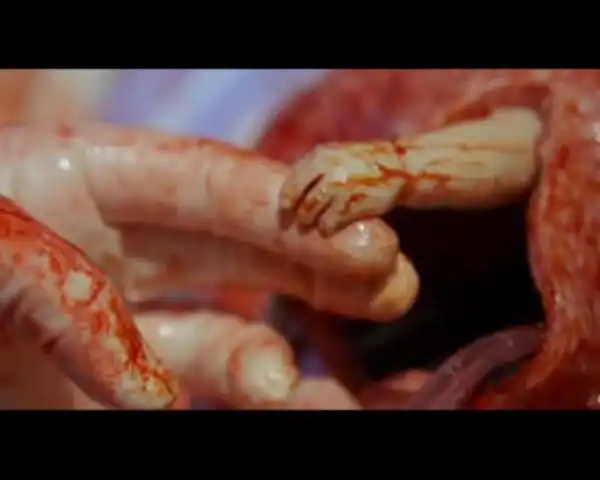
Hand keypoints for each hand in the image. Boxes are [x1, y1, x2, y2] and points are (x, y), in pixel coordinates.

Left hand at [0, 122, 418, 408]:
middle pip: (236, 248)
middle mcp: (113, 249)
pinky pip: (189, 389)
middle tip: (391, 280)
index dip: (280, 207)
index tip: (361, 236)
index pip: (201, 181)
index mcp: (83, 183)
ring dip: (277, 364)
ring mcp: (117, 328)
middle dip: (315, 264)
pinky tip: (281, 406)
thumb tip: (152, 394)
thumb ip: (57, 297)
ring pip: (223, 338)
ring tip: (329, 394)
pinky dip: (238, 397)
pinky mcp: (110, 390)